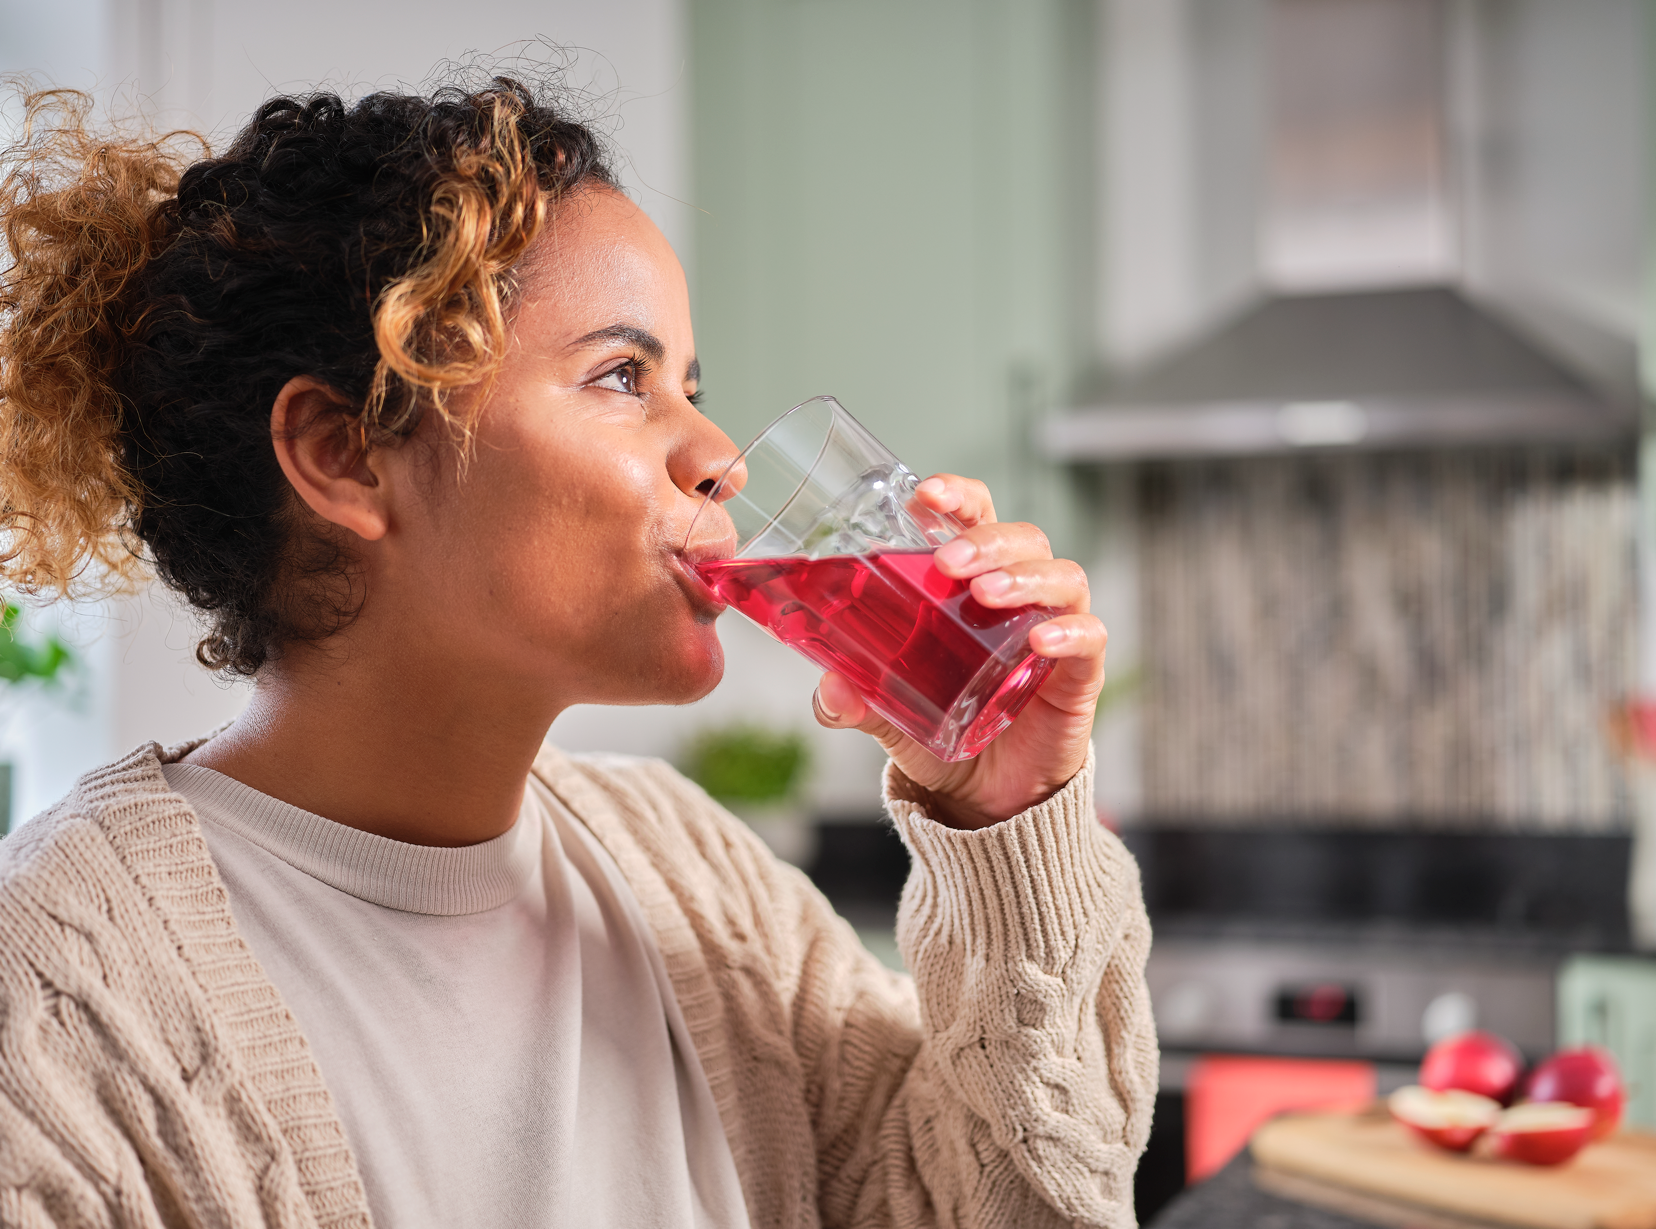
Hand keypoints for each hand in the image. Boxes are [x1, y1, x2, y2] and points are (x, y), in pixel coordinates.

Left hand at [811, 474, 1104, 828]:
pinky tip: (1040, 641)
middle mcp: (1020, 596)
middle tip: (949, 561)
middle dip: (988, 539)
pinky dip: (1069, 632)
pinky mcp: (1079, 673)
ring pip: (1062, 576)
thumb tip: (829, 690)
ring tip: (986, 595)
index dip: (958, 496)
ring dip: (1024, 578)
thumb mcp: (891, 714)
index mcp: (972, 584)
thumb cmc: (945, 728)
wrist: (987, 797)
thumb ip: (858, 701)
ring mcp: (1055, 630)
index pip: (977, 517)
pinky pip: (1090, 637)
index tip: (924, 493)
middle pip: (1024, 538)